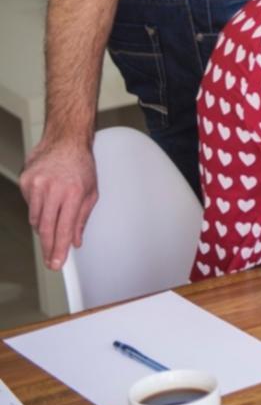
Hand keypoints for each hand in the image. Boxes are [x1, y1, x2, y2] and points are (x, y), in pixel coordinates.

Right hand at [19, 137, 97, 270]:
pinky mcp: (25, 182)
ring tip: (53, 224)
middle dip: (49, 248)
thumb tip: (75, 242)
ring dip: (45, 228)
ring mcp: (36, 185)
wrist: (65, 141)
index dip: (59, 249)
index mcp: (73, 193)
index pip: (64, 228)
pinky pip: (30, 206)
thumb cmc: (81, 166)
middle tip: (51, 261)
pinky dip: (38, 210)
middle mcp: (53, 189)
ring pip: (36, 220)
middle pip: (47, 229)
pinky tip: (47, 201)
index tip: (57, 263)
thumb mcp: (91, 192)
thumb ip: (82, 219)